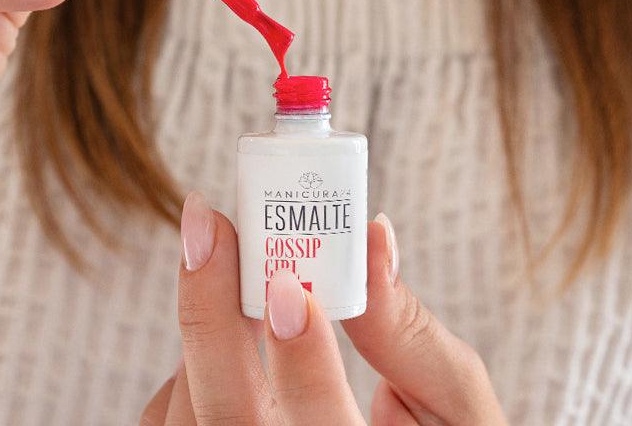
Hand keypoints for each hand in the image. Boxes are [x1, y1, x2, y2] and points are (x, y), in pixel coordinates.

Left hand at [142, 193, 507, 424]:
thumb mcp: (457, 409)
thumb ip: (414, 337)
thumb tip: (373, 241)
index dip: (302, 366)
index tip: (290, 290)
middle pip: (226, 415)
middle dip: (210, 313)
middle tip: (208, 224)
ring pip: (188, 408)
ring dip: (211, 331)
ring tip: (253, 282)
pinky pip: (174, 415)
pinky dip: (193, 367)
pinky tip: (239, 342)